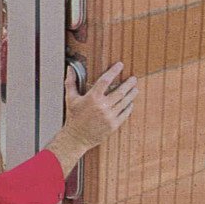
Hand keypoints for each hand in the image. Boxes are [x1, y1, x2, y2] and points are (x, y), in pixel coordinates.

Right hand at [46, 63, 139, 177]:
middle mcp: (102, 106)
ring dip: (131, 94)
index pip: (106, 80)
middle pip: (120, 91)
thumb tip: (70, 68)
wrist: (76, 138)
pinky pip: (125, 113)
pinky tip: (130, 103)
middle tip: (133, 79)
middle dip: (129, 83)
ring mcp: (109, 116)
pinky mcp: (113, 125)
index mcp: (92, 98)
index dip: (114, 71)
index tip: (120, 65)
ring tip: (135, 89)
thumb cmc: (73, 118)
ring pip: (124, 102)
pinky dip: (129, 107)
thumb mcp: (70, 98)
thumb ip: (71, 82)